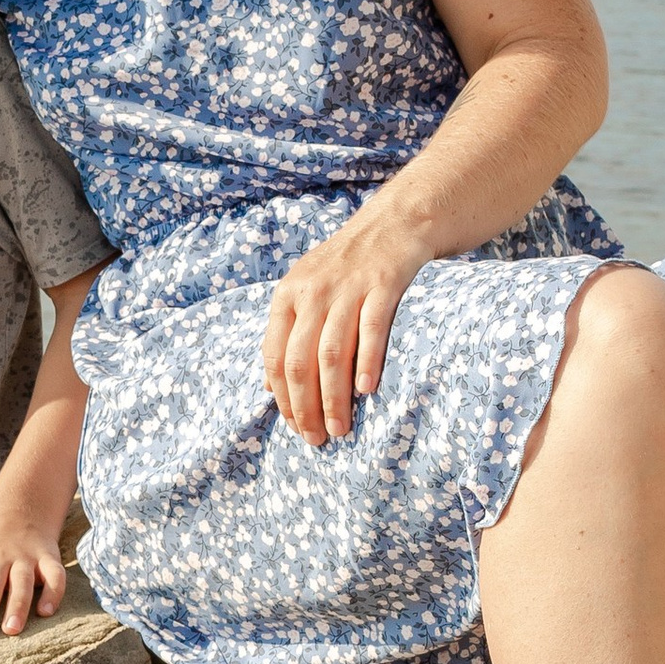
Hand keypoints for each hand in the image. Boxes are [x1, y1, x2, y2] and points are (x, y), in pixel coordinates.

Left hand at [262, 213, 427, 443]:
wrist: (393, 223)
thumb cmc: (346, 268)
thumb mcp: (305, 292)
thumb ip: (287, 335)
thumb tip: (270, 387)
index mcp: (287, 296)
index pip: (275, 357)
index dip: (283, 398)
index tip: (295, 428)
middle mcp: (312, 291)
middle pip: (301, 361)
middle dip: (306, 407)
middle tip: (316, 440)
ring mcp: (348, 287)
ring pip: (332, 352)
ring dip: (334, 398)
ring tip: (340, 429)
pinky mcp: (383, 283)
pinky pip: (372, 328)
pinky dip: (367, 361)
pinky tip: (366, 390)